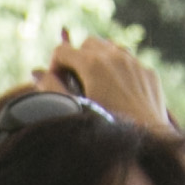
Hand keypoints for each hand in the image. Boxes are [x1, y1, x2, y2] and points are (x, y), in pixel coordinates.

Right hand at [37, 30, 174, 132]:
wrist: (147, 142)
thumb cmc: (105, 130)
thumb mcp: (73, 109)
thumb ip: (51, 89)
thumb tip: (36, 73)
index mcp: (93, 64)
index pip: (62, 50)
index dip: (54, 66)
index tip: (56, 84)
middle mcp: (115, 57)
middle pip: (87, 43)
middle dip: (77, 58)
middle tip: (75, 83)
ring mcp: (135, 63)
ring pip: (111, 47)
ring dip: (99, 60)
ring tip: (95, 85)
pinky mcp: (148, 73)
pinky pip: (130, 61)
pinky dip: (118, 69)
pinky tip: (117, 92)